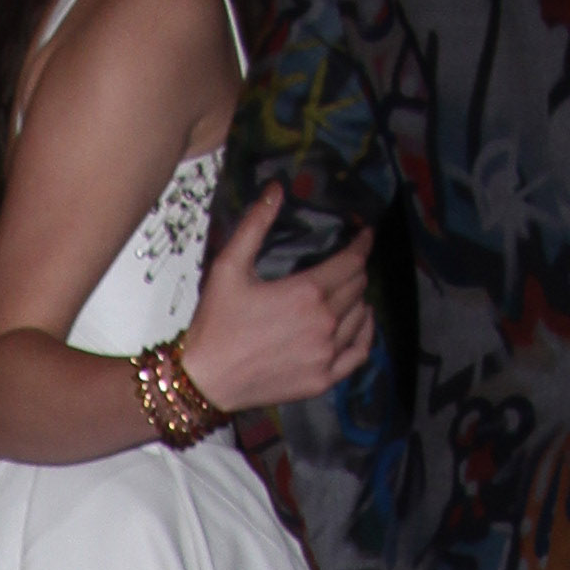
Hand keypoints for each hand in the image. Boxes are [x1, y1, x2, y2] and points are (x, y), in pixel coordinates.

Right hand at [181, 187, 376, 413]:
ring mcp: (326, 353)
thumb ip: (255, 225)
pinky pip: (359, 353)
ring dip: (358, 300)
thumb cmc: (215, 324)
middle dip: (356, 270)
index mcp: (307, 292)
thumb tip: (276, 188)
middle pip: (358, 286)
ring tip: (348, 292)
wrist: (204, 382)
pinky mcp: (322, 379)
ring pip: (361, 316)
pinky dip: (365, 334)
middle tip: (347, 264)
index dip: (361, 244)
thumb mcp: (228, 268)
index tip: (364, 235)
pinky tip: (361, 322)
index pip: (351, 261)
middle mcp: (324, 322)